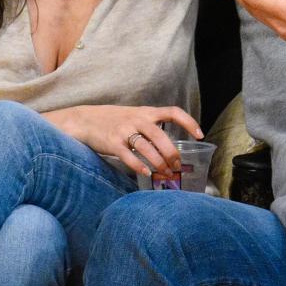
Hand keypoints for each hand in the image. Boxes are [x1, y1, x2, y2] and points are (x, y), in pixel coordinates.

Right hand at [45, 104, 202, 177]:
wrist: (85, 119)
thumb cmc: (114, 120)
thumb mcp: (135, 116)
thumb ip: (151, 126)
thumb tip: (170, 147)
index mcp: (146, 112)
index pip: (173, 112)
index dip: (189, 122)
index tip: (200, 135)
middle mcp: (137, 119)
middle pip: (161, 136)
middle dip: (172, 153)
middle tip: (178, 166)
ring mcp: (124, 131)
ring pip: (147, 148)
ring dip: (159, 163)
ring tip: (166, 173)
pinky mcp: (112, 143)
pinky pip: (129, 156)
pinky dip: (139, 166)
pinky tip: (147, 174)